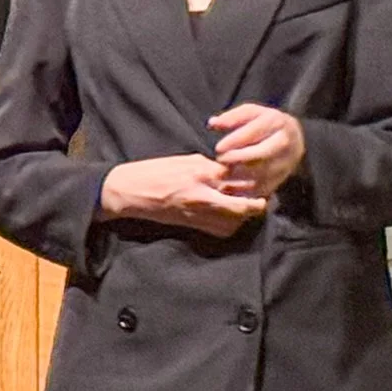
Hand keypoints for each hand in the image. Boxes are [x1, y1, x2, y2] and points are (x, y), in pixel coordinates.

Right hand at [99, 154, 267, 238]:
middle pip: (242, 204)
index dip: (253, 177)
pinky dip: (230, 226)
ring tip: (247, 209)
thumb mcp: (184, 161)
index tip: (261, 177)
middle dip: (255, 203)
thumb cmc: (153, 171)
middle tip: (262, 199)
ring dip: (244, 216)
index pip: (238, 176)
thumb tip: (229, 171)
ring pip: (234, 220)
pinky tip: (230, 219)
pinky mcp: (191, 224)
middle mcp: (203, 194)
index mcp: (200, 172)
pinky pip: (220, 230)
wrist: (129, 191)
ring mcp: (197, 212)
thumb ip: (209, 167)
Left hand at [209, 103, 306, 198]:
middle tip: (220, 160)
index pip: (255, 132)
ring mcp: (286, 162)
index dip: (235, 141)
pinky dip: (244, 190)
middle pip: (262, 153)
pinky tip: (226, 188)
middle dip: (238, 158)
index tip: (218, 148)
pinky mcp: (282, 178)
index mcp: (277, 122)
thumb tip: (213, 123)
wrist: (292, 139)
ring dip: (239, 176)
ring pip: (263, 173)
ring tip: (220, 174)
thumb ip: (232, 117)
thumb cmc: (264, 124)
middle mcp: (285, 143)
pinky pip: (263, 187)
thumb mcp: (250, 114)